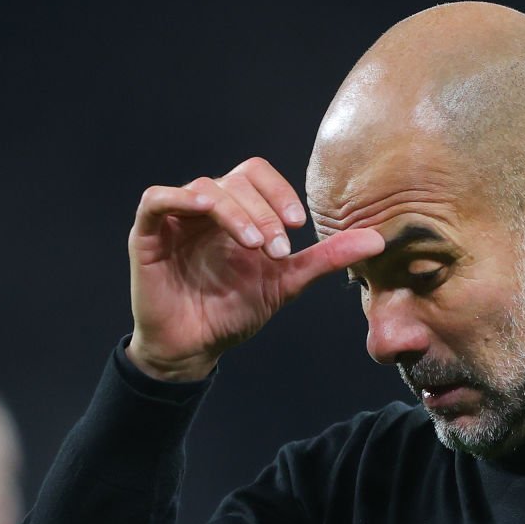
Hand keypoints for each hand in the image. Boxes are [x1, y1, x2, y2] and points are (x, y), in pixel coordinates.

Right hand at [126, 156, 383, 380]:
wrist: (196, 347)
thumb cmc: (234, 311)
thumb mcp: (286, 282)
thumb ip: (326, 258)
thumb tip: (377, 239)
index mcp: (238, 212)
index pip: (257, 175)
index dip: (280, 192)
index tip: (299, 226)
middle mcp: (207, 208)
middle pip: (237, 180)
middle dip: (264, 212)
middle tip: (278, 250)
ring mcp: (176, 218)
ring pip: (205, 188)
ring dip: (235, 212)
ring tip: (254, 246)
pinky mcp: (147, 234)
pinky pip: (156, 199)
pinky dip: (179, 197)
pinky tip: (205, 212)